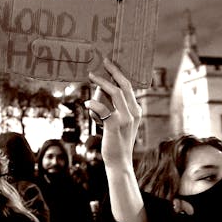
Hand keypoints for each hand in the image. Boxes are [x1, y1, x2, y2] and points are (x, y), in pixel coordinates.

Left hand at [85, 59, 145, 221]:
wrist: (119, 161)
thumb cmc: (115, 140)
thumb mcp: (115, 121)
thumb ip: (110, 107)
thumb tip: (97, 92)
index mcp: (135, 109)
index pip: (129, 87)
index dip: (119, 73)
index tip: (110, 63)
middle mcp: (133, 112)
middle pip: (124, 85)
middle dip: (113, 71)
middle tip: (103, 60)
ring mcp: (126, 119)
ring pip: (115, 93)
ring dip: (102, 82)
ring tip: (91, 76)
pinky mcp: (115, 126)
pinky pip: (104, 110)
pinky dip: (94, 104)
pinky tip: (87, 104)